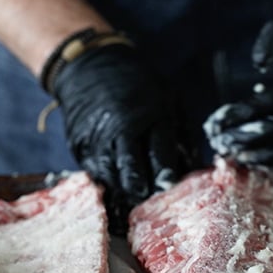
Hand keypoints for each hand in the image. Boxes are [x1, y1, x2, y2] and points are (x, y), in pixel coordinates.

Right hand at [51, 42, 189, 233]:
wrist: (91, 66)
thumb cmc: (139, 85)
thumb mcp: (169, 98)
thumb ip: (180, 132)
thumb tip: (192, 167)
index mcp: (150, 114)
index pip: (160, 153)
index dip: (165, 174)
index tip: (169, 188)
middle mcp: (122, 128)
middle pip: (132, 168)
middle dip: (142, 189)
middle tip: (150, 202)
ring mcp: (98, 138)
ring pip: (111, 175)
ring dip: (122, 192)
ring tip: (133, 205)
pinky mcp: (79, 145)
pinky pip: (93, 172)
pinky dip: (105, 184)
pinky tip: (115, 194)